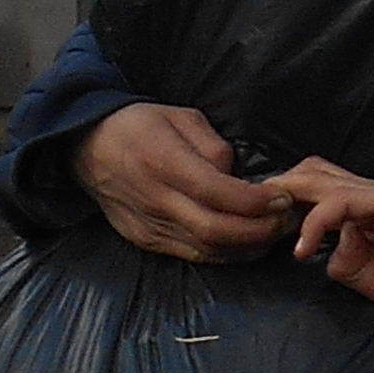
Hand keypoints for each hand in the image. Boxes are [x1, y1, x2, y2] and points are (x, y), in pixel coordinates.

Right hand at [78, 101, 282, 260]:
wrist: (86, 148)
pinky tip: (247, 244)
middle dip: (260, 230)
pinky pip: (192, 255)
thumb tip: (236, 176)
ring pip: (206, 249)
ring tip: (274, 233)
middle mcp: (154, 199)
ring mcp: (147, 225)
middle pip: (215, 229)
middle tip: (288, 221)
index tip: (283, 198)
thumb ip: (213, 145)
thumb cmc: (138, 126)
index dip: (256, 202)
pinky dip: (224, 254)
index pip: (217, 192)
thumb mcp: (180, 117)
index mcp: (162, 162)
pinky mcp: (145, 240)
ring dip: (247, 247)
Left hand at [264, 159, 373, 312]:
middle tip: (249, 219)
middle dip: (272, 192)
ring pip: (314, 177)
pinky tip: (303, 249)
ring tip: (266, 227)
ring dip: (284, 198)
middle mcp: (364, 197)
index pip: (311, 190)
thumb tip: (323, 252)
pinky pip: (339, 201)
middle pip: (305, 173)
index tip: (255, 229)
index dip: (281, 202)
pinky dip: (314, 222)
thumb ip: (346, 266)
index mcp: (361, 214)